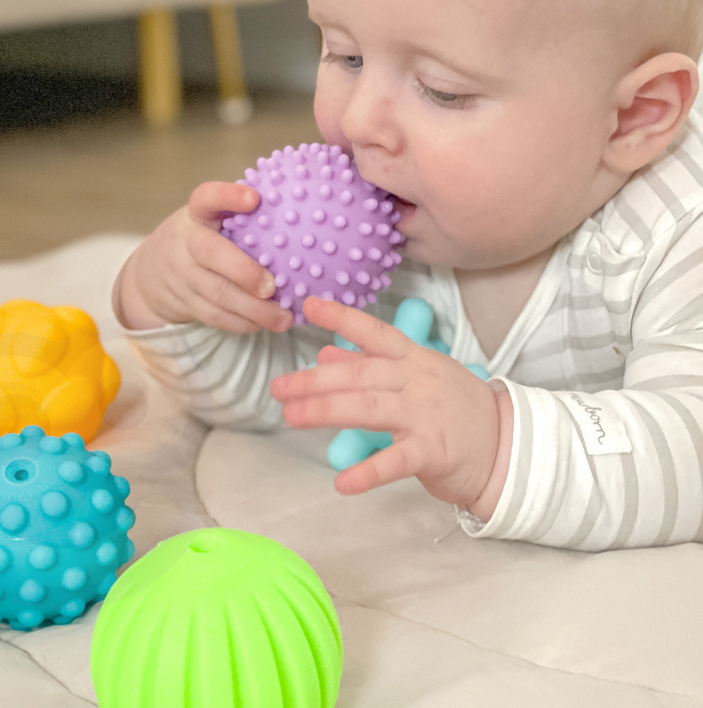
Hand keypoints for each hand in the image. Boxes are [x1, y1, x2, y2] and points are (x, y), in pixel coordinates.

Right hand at [113, 182, 293, 332]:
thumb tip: (300, 215)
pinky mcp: (187, 303)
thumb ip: (241, 218)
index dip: (227, 196)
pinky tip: (264, 325)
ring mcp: (184, 275)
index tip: (254, 198)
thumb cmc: (201, 237)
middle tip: (272, 286)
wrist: (151, 271)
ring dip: (253, 309)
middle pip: (211, 254)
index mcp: (197, 214)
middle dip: (244, 272)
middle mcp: (187, 243)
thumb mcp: (210, 220)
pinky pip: (215, 316)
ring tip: (284, 318)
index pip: (207, 198)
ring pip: (218, 293)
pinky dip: (242, 323)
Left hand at [271, 297, 511, 517]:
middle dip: (315, 380)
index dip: (342, 318)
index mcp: (414, 359)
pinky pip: (397, 460)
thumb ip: (371, 366)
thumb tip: (327, 353)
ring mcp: (426, 415)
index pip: (375, 332)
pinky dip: (369, 471)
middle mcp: (418, 380)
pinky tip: (342, 482)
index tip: (309, 305)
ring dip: (326, 411)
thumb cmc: (455, 410)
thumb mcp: (418, 377)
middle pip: (361, 375)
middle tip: (280, 389)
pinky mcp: (434, 451)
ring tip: (292, 417)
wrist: (508, 446)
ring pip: (369, 408)